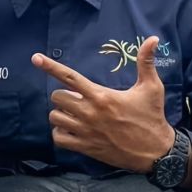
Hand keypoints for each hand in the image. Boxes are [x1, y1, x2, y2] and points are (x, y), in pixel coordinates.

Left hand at [32, 36, 178, 172]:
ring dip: (61, 113)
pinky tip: (71, 129)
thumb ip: (146, 62)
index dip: (50, 66)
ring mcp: (85, 132)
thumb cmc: (152, 117)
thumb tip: (152, 39)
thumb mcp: (152, 87)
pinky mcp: (85, 148)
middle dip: (62, 95)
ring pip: (55, 117)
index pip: (69, 78)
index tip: (35, 58)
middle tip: (77, 98)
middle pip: (57, 97)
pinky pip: (59, 138)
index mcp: (101, 96)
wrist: (156, 152)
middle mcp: (90, 113)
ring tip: (74, 113)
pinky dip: (60, 133)